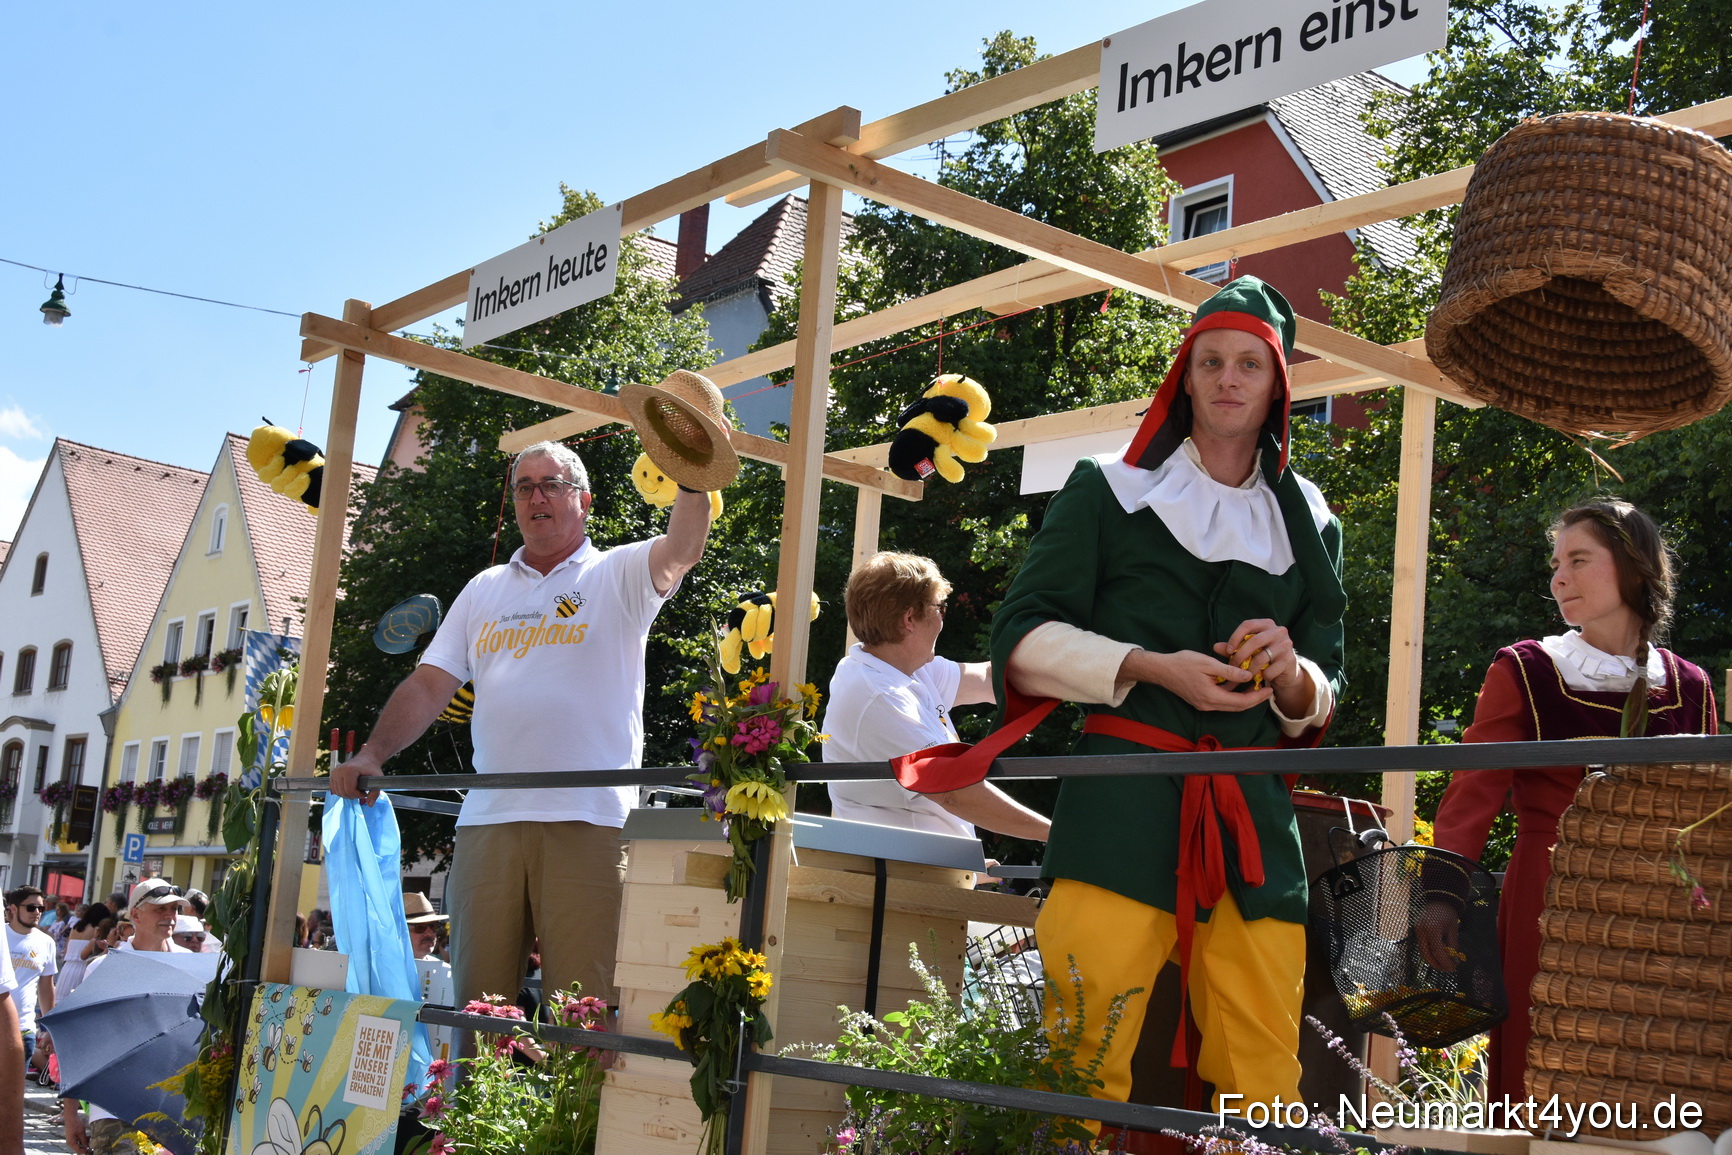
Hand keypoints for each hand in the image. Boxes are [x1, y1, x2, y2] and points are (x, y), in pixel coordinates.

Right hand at [63, 1106, 88, 1153]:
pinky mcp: (73, 1137)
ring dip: (85, 1142)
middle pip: (79, 1148)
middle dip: (85, 1146)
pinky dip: (83, 1139)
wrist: (71, 1118)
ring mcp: (71, 1140)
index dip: (85, 1150)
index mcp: (71, 1143)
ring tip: (91, 1138)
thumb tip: (87, 1147)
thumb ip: (84, 1140)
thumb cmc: (75, 1124)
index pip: (78, 1150)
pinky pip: (79, 1141)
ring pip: (79, 1144)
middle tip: (92, 1143)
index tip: (91, 1148)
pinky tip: (88, 1136)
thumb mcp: (81, 1132)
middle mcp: (70, 1143)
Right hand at [329, 748, 381, 804]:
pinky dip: (342, 792)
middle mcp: (339, 771)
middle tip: (361, 792)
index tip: (365, 792)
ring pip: (338, 792)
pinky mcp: (333, 775)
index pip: (350, 790)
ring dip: (348, 794)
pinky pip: (335, 789)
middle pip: (343, 792)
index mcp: (349, 770)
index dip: (358, 795)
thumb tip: (370, 804)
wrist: (366, 758)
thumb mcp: (377, 778)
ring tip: (357, 790)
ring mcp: (334, 772)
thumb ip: (375, 792)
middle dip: (353, 795)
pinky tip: (350, 788)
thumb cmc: (372, 768)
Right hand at [1123, 648, 1272, 712]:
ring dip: (1244, 696)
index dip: (1257, 697)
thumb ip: (1229, 671)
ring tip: (1257, 685)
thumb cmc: (1182, 663)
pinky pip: (1222, 700)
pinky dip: (1232, 693)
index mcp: (1211, 697)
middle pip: (1237, 707)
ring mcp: (1204, 704)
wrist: (1161, 669)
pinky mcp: (1201, 700)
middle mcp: (1208, 705)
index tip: (1269, 689)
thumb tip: (1248, 676)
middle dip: (1254, 699)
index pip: (1241, 702)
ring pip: (1230, 704)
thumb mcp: (1208, 663)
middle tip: (1267, 689)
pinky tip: (1238, 682)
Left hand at [1215, 619, 1305, 693]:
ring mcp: (1286, 645)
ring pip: (1261, 658)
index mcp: (1267, 624)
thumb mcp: (1249, 649)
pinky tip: (1260, 677)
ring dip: (1249, 669)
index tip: (1228, 651)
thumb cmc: (1264, 656)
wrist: (1286, 670)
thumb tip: (1216, 647)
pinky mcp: (1289, 660)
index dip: (1235, 637)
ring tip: (1243, 675)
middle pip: (1254, 641)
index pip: (1248, 625)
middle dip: (1240, 655)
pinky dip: (1262, 676)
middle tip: (1232, 666)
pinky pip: (1270, 670)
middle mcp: (1279, 631)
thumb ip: (1233, 647)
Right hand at [1415, 899, 1462, 972]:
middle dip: (1437, 965)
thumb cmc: (1448, 913)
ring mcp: (1417, 931)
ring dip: (1433, 961)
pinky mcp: (1416, 931)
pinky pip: (1422, 947)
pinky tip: (1439, 955)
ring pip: (1423, 952)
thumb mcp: (1453, 929)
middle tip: (1448, 969)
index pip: (1438, 952)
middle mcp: (1421, 931)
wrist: (1437, 898)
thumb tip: (1454, 961)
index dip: (1446, 962)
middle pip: (1427, 955)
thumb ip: (1453, 945)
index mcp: (1432, 929)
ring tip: (1445, 964)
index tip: (1453, 968)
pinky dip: (1430, 953)